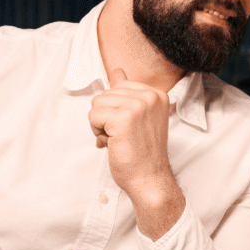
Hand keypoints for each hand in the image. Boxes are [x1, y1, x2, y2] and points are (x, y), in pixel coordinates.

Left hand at [89, 68, 174, 199]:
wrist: (149, 179)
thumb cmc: (143, 152)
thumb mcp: (138, 117)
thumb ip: (127, 93)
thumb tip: (117, 71)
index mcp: (156, 94)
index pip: (118, 86)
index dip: (116, 109)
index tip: (130, 128)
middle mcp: (150, 96)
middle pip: (106, 94)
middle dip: (107, 116)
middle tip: (124, 136)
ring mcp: (138, 105)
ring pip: (97, 104)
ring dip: (101, 125)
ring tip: (119, 139)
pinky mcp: (123, 118)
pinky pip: (93, 116)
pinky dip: (98, 132)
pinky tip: (113, 143)